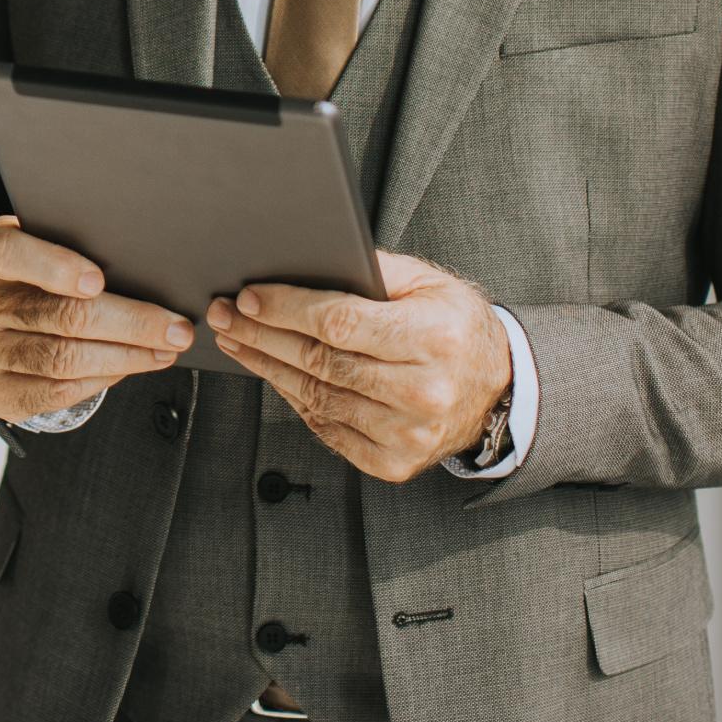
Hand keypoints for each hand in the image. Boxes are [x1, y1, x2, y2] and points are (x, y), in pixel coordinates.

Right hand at [0, 215, 192, 424]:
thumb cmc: (35, 276)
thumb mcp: (42, 247)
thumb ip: (77, 249)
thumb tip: (149, 267)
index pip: (10, 253)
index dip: (55, 266)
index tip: (99, 280)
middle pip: (60, 315)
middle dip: (129, 323)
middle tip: (176, 329)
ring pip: (63, 359)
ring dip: (125, 357)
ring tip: (164, 351)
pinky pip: (55, 392)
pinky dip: (100, 381)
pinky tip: (129, 368)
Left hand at [206, 250, 513, 482]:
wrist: (497, 390)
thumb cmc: (455, 326)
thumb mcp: (428, 282)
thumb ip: (372, 269)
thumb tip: (304, 258)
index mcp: (434, 338)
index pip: (341, 322)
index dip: (286, 309)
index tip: (248, 297)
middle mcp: (424, 391)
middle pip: (320, 361)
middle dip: (261, 335)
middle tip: (224, 316)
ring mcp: (409, 434)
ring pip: (317, 397)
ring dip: (267, 368)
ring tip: (237, 342)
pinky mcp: (394, 463)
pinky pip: (328, 429)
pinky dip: (294, 400)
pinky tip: (272, 374)